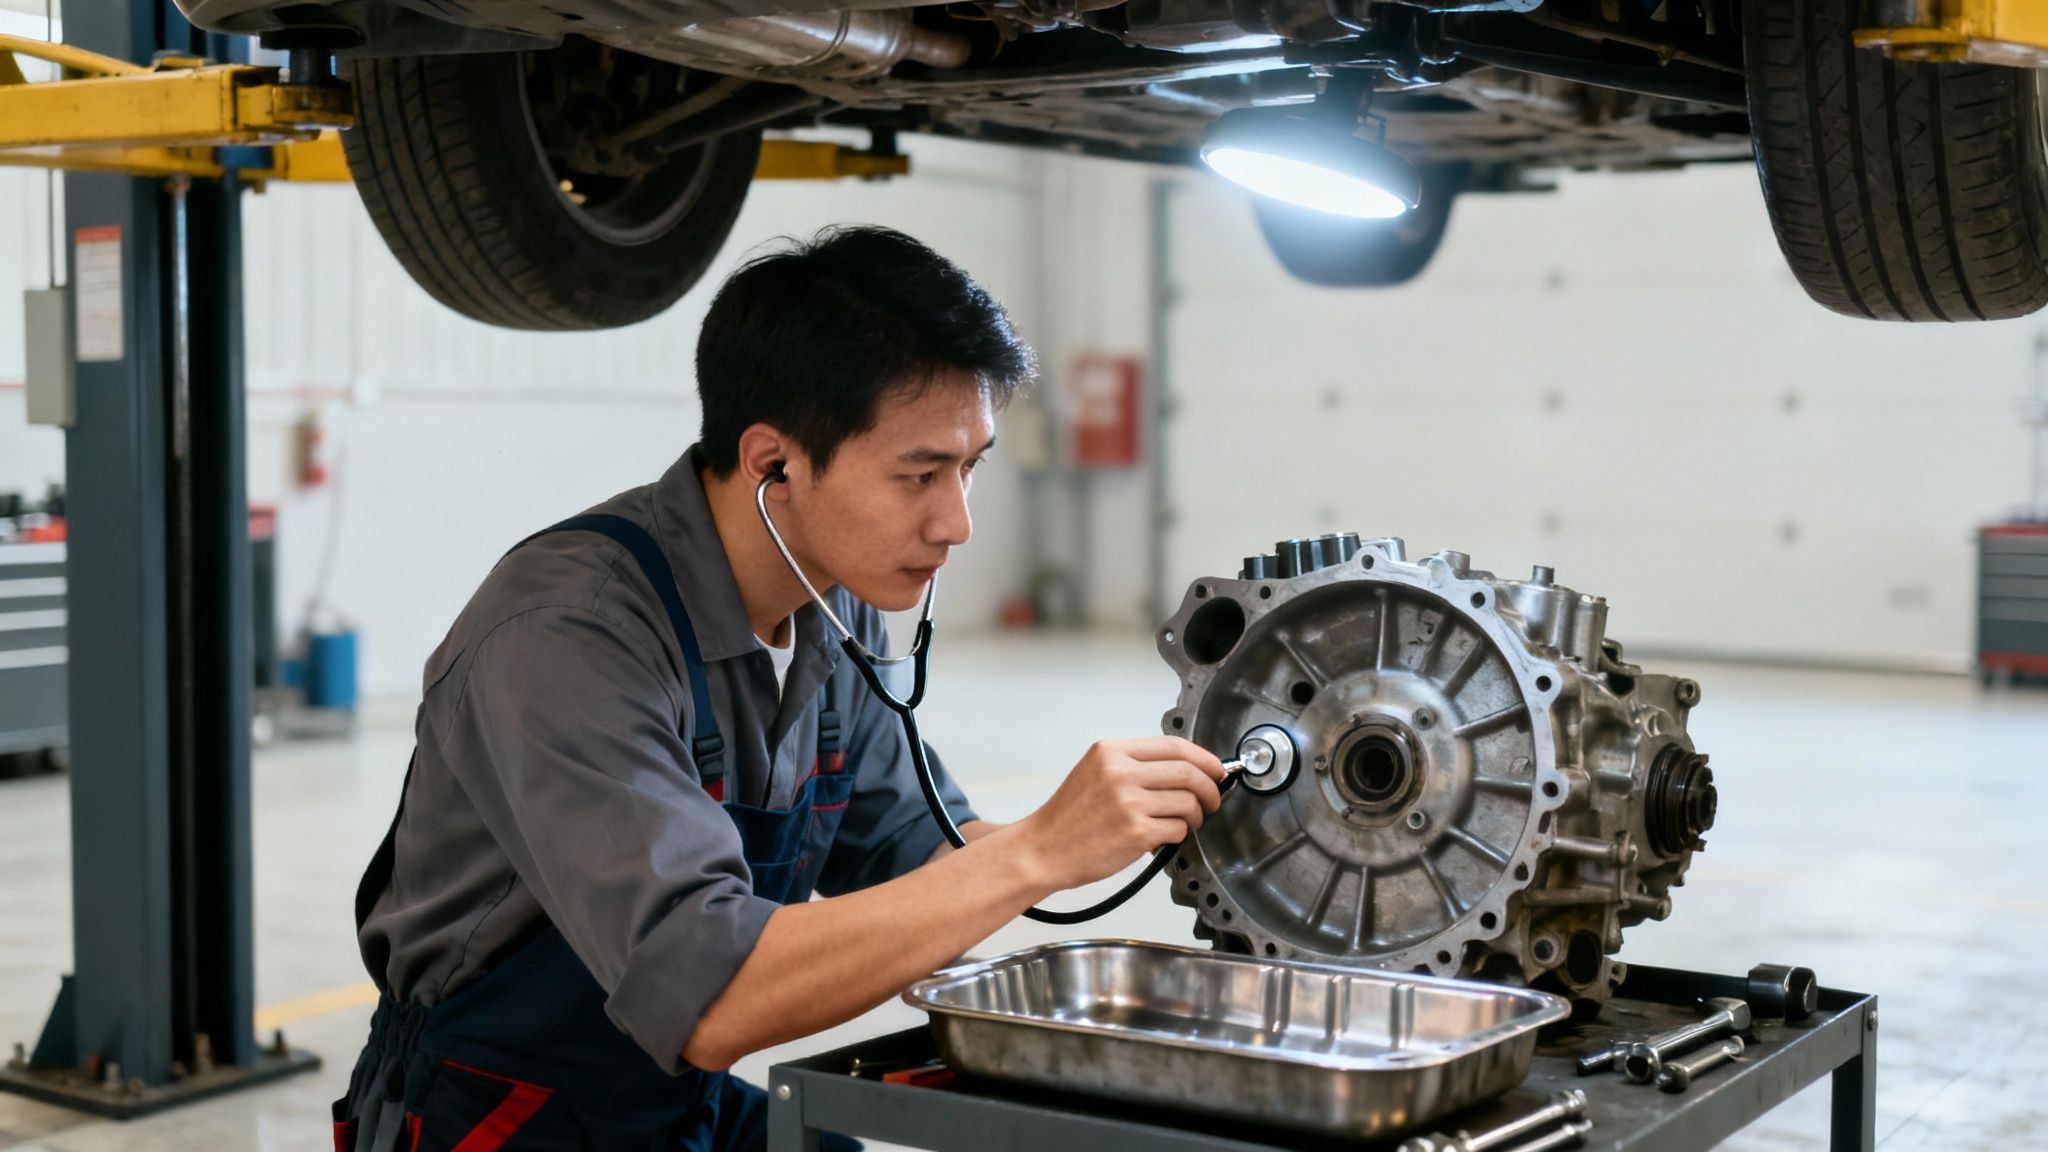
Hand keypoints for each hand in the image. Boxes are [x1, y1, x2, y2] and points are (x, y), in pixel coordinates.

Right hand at [1014, 737, 1227, 892]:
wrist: (1044, 848)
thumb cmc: (1069, 817)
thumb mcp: (1095, 772)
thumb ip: (1134, 765)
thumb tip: (1185, 769)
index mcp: (1112, 752)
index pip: (1174, 746)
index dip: (1205, 758)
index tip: (1216, 770)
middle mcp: (1121, 773)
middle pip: (1189, 773)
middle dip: (1210, 789)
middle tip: (1211, 800)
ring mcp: (1129, 803)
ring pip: (1188, 802)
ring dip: (1195, 815)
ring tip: (1187, 822)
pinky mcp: (1135, 833)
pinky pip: (1177, 829)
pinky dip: (1179, 834)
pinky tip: (1165, 836)